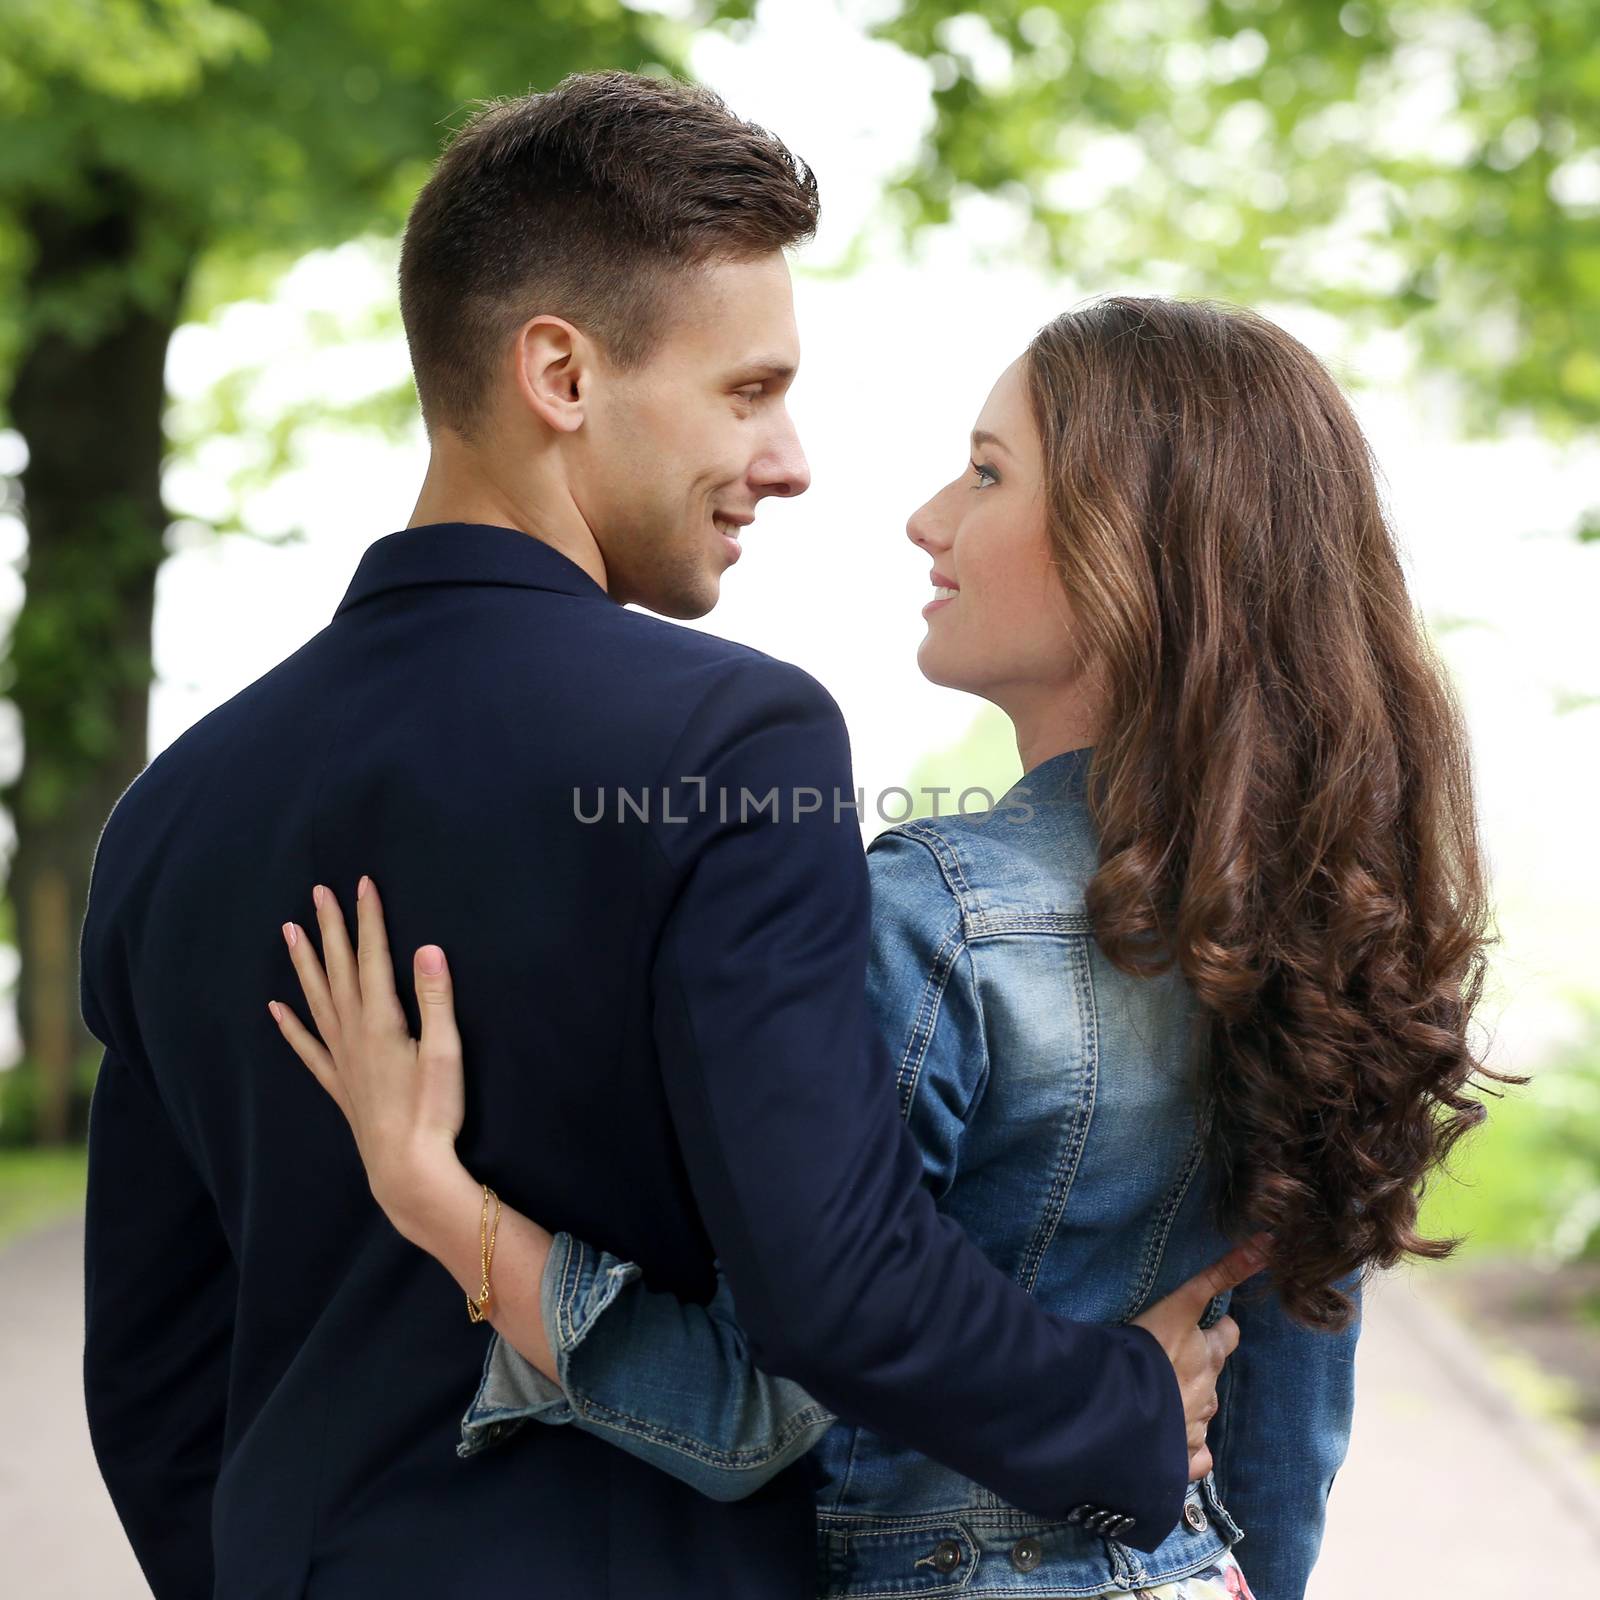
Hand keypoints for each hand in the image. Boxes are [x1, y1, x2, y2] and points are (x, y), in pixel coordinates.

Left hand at [269, 876, 465, 1241]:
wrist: (407, 1168)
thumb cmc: (433, 1111)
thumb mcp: (446, 1052)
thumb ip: (436, 998)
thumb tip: (429, 948)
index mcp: (381, 1020)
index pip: (373, 957)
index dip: (368, 919)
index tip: (361, 885)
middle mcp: (353, 1033)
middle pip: (338, 970)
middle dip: (330, 929)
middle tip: (317, 892)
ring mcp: (341, 1059)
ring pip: (317, 999)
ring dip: (304, 964)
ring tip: (289, 932)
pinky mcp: (338, 1083)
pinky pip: (307, 1047)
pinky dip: (290, 1026)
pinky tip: (275, 1010)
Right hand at [1132, 1237, 1268, 1481]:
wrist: (1117, 1406)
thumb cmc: (1141, 1350)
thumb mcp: (1177, 1303)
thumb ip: (1220, 1274)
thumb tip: (1269, 1240)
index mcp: (1206, 1354)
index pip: (1228, 1335)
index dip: (1220, 1330)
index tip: (1210, 1325)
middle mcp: (1208, 1390)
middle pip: (1213, 1374)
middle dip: (1200, 1369)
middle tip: (1171, 1361)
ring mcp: (1196, 1427)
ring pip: (1202, 1413)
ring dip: (1186, 1404)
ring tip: (1157, 1396)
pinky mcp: (1181, 1457)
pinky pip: (1197, 1457)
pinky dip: (1189, 1450)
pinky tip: (1170, 1442)